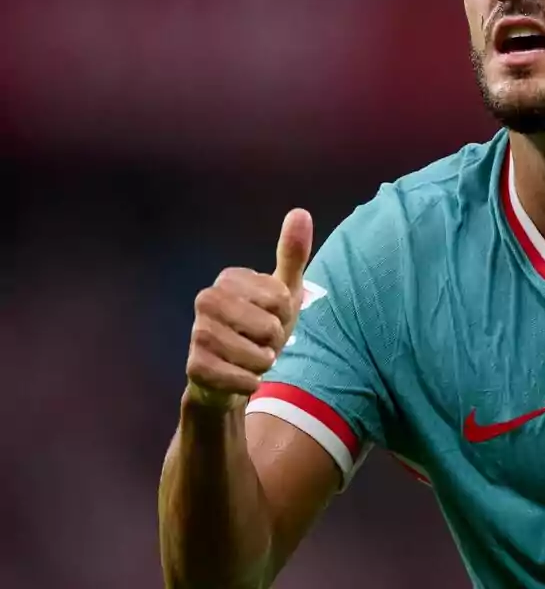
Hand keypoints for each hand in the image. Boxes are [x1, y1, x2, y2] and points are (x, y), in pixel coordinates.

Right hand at [184, 209, 312, 408]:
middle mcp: (206, 300)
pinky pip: (237, 377)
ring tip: (253, 359)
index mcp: (229, 278)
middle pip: (268, 325)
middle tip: (263, 342)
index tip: (271, 317)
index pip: (281, 298)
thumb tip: (300, 212)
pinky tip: (244, 378)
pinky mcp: (194, 366)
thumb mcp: (283, 291)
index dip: (285, 314)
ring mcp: (196, 332)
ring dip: (263, 362)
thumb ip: (292, 253)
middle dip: (275, 340)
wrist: (234, 375)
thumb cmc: (261, 328)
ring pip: (254, 353)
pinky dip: (249, 382)